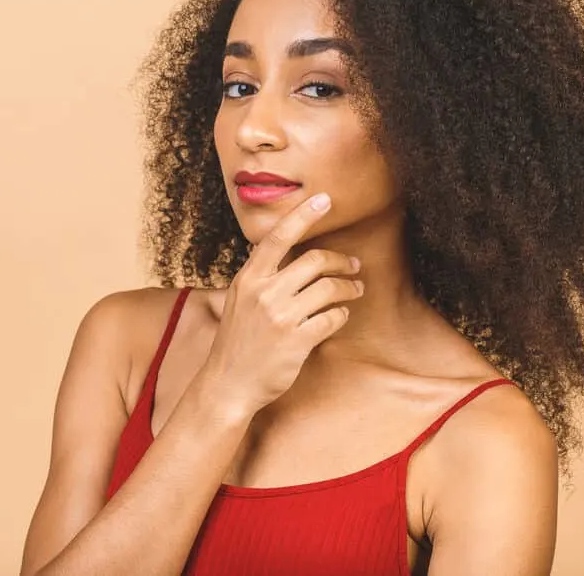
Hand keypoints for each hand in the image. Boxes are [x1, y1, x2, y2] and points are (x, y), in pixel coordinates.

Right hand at [201, 192, 363, 416]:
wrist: (228, 384)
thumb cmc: (237, 341)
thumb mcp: (239, 300)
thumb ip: (259, 275)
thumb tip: (280, 247)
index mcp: (248, 278)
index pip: (278, 237)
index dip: (303, 214)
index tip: (324, 199)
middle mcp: (263, 293)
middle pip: (314, 260)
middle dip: (341, 261)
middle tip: (353, 266)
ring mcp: (280, 317)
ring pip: (329, 288)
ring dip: (349, 287)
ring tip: (355, 290)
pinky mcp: (296, 340)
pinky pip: (332, 318)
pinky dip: (342, 315)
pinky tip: (340, 316)